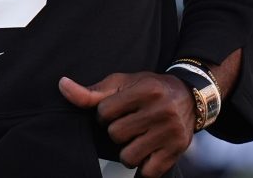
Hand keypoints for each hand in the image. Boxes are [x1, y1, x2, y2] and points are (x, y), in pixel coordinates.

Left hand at [59, 72, 193, 177]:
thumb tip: (62, 86)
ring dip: (128, 151)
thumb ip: (92, 91)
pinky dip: (143, 167)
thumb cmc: (150, 89)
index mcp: (145, 90)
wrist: (190, 96)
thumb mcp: (123, 83)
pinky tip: (148, 152)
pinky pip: (148, 172)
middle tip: (130, 124)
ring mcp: (169, 133)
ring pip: (128, 156)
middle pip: (116, 135)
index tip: (117, 111)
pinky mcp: (176, 151)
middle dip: (117, 132)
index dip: (105, 114)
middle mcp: (160, 110)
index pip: (104, 112)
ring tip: (138, 138)